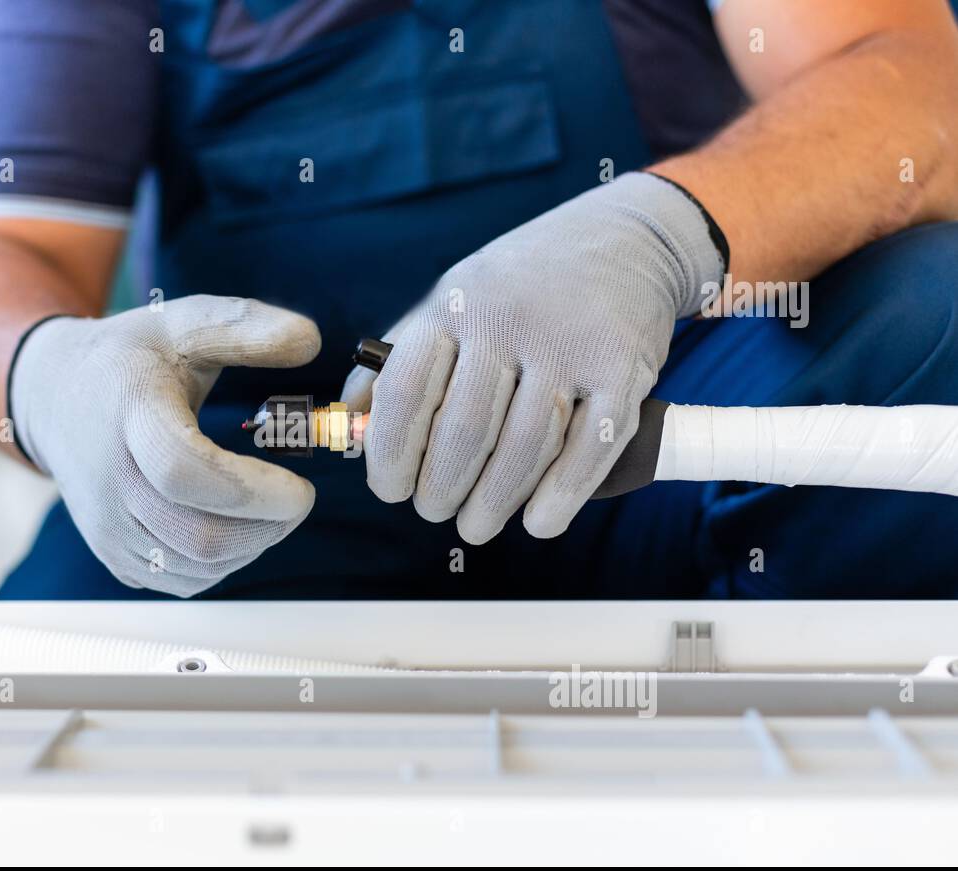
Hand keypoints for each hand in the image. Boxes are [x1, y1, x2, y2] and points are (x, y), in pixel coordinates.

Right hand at [10, 295, 320, 595]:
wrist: (54, 398)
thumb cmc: (129, 359)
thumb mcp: (183, 322)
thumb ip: (247, 328)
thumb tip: (310, 340)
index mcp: (129, 416)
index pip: (184, 472)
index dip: (253, 491)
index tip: (302, 489)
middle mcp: (110, 481)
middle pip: (197, 537)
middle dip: (267, 527)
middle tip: (296, 500)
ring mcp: (107, 526)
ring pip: (195, 568)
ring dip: (251, 547)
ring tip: (268, 510)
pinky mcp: (113, 555)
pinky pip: (181, 580)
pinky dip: (223, 563)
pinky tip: (233, 525)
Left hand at [343, 172, 723, 541]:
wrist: (626, 237)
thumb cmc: (522, 284)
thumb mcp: (452, 298)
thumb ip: (401, 357)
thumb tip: (352, 418)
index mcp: (455, 306)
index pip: (406, 392)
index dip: (389, 453)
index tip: (390, 489)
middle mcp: (508, 322)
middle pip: (465, 431)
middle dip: (441, 489)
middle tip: (434, 511)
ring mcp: (568, 345)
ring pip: (524, 447)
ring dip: (494, 502)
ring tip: (476, 525)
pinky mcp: (622, 368)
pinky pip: (588, 447)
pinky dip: (561, 495)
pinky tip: (539, 522)